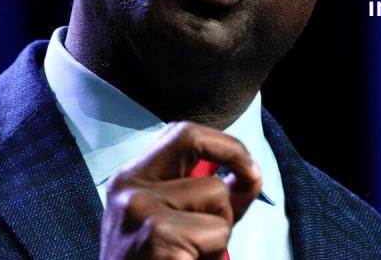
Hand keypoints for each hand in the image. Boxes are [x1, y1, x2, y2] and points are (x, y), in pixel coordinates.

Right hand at [98, 121, 262, 259]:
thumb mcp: (176, 223)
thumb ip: (211, 197)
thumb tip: (251, 175)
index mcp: (130, 178)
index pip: (184, 133)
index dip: (225, 145)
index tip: (247, 169)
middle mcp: (129, 187)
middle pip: (206, 170)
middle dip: (225, 201)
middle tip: (220, 223)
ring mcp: (139, 210)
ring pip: (217, 203)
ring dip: (217, 237)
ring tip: (188, 256)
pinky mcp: (156, 236)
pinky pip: (215, 235)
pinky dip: (210, 257)